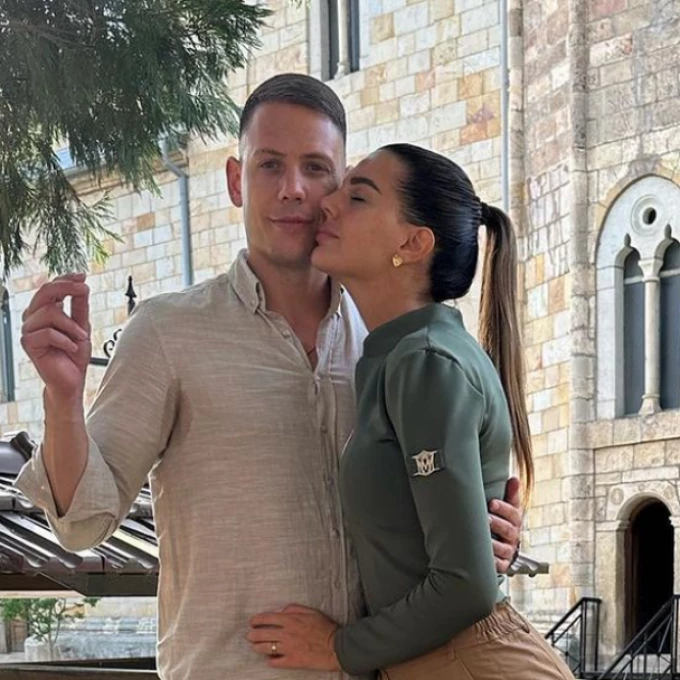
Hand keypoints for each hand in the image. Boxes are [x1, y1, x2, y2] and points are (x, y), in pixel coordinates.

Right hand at [21, 273, 90, 403]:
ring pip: (50, 312)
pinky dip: (66, 339)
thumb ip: (80, 307)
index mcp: (44, 310)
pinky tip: (72, 348)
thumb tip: (83, 285)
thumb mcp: (82, 326)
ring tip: (81, 337)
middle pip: (45, 291)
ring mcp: (29, 329)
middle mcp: (33, 317)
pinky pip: (48, 332)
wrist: (71, 379)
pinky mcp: (28, 343)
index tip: (83, 275)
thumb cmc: (75, 353)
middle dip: (67, 288)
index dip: (65, 278)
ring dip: (72, 325)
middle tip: (85, 290)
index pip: (50, 286)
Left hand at [247, 604, 340, 670]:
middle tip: (249, 635)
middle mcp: (286, 634)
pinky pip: (275, 662)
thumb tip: (283, 610)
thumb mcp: (310, 611)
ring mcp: (288, 648)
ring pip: (266, 648)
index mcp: (290, 620)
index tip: (252, 622)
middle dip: (253, 635)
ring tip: (255, 647)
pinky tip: (269, 659)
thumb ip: (294, 608)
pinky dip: (270, 660)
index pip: (267, 618)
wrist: (334, 646)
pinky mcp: (292, 661)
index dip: (256, 620)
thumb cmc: (324, 627)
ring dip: (257, 647)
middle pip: (262, 634)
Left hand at [489, 476, 522, 573]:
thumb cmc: (502, 522)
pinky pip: (499, 565)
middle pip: (509, 531)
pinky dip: (492, 562)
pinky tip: (484, 557)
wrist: (502, 546)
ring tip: (483, 538)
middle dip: (498, 524)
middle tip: (486, 518)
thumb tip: (514, 479)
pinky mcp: (503, 565)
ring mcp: (508, 551)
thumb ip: (510, 494)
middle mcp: (513, 537)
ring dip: (493, 544)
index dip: (504, 508)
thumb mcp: (507, 508)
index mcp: (515, 521)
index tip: (492, 503)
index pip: (513, 514)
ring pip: (504, 549)